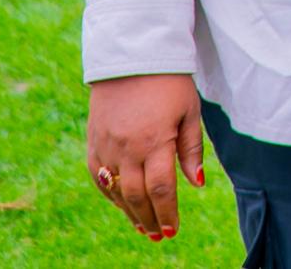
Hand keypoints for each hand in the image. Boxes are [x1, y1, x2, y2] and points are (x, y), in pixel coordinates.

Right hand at [88, 73, 206, 241]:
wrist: (132, 55)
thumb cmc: (168, 82)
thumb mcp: (189, 111)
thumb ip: (191, 149)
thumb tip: (196, 184)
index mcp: (155, 140)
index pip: (161, 189)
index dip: (167, 213)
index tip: (173, 229)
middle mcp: (127, 147)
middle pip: (137, 196)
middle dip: (150, 219)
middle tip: (159, 235)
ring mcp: (107, 145)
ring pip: (116, 190)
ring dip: (129, 212)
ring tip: (143, 227)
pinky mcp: (94, 140)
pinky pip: (98, 176)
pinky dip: (110, 193)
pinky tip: (121, 203)